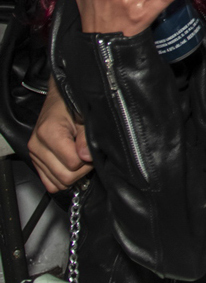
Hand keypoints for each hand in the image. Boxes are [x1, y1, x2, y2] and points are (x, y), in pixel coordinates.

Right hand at [29, 77, 91, 193]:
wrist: (60, 98)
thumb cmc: (72, 104)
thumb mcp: (85, 116)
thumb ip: (87, 137)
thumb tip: (87, 157)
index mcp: (48, 133)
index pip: (73, 164)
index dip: (88, 160)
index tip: (93, 149)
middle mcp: (37, 145)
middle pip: (64, 177)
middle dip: (82, 170)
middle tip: (88, 155)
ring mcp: (35, 154)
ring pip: (57, 183)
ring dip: (73, 175)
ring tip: (80, 158)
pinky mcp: (36, 160)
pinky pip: (49, 183)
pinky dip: (62, 178)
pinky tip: (70, 165)